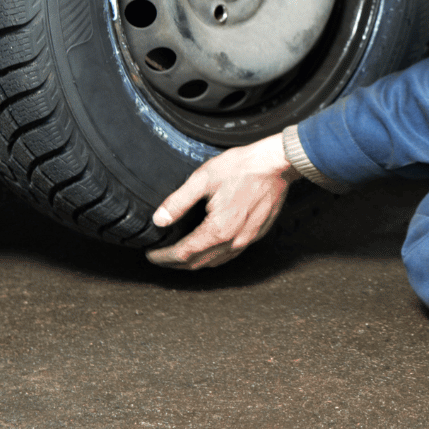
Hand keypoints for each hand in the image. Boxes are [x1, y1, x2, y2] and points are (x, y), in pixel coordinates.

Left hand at [145, 132, 299, 269]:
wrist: (277, 164)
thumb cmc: (244, 167)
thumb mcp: (204, 179)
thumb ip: (178, 201)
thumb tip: (159, 219)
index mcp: (218, 229)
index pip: (183, 253)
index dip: (164, 257)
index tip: (152, 254)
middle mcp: (234, 240)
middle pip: (198, 263)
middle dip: (176, 263)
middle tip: (161, 257)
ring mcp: (247, 239)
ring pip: (215, 262)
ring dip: (195, 262)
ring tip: (181, 255)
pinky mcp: (257, 234)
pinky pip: (231, 254)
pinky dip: (214, 256)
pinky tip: (209, 248)